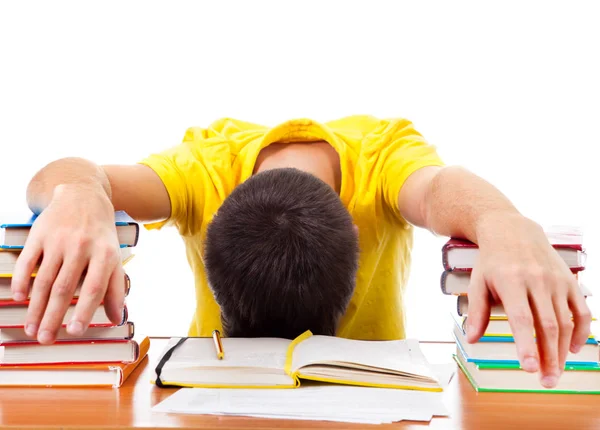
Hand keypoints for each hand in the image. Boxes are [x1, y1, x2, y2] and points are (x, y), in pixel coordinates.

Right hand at [11, 183, 124, 343]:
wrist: (82, 196)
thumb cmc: (101, 234)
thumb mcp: (114, 257)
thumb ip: (115, 288)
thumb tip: (117, 318)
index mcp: (104, 254)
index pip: (94, 288)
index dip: (84, 311)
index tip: (74, 332)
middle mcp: (81, 247)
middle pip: (65, 288)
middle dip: (53, 316)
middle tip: (45, 339)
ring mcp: (58, 240)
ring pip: (45, 280)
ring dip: (35, 307)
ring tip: (31, 329)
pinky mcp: (39, 235)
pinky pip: (27, 261)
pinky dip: (22, 280)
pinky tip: (19, 298)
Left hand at [466, 213, 591, 388]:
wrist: (512, 230)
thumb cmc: (491, 260)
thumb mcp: (478, 282)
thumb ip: (477, 311)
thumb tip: (471, 339)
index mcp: (512, 282)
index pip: (521, 319)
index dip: (526, 345)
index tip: (528, 368)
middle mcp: (537, 281)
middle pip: (547, 325)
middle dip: (548, 357)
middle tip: (545, 381)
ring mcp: (556, 281)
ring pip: (565, 321)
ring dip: (562, 351)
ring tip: (555, 373)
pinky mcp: (569, 281)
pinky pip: (581, 310)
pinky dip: (580, 332)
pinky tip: (572, 350)